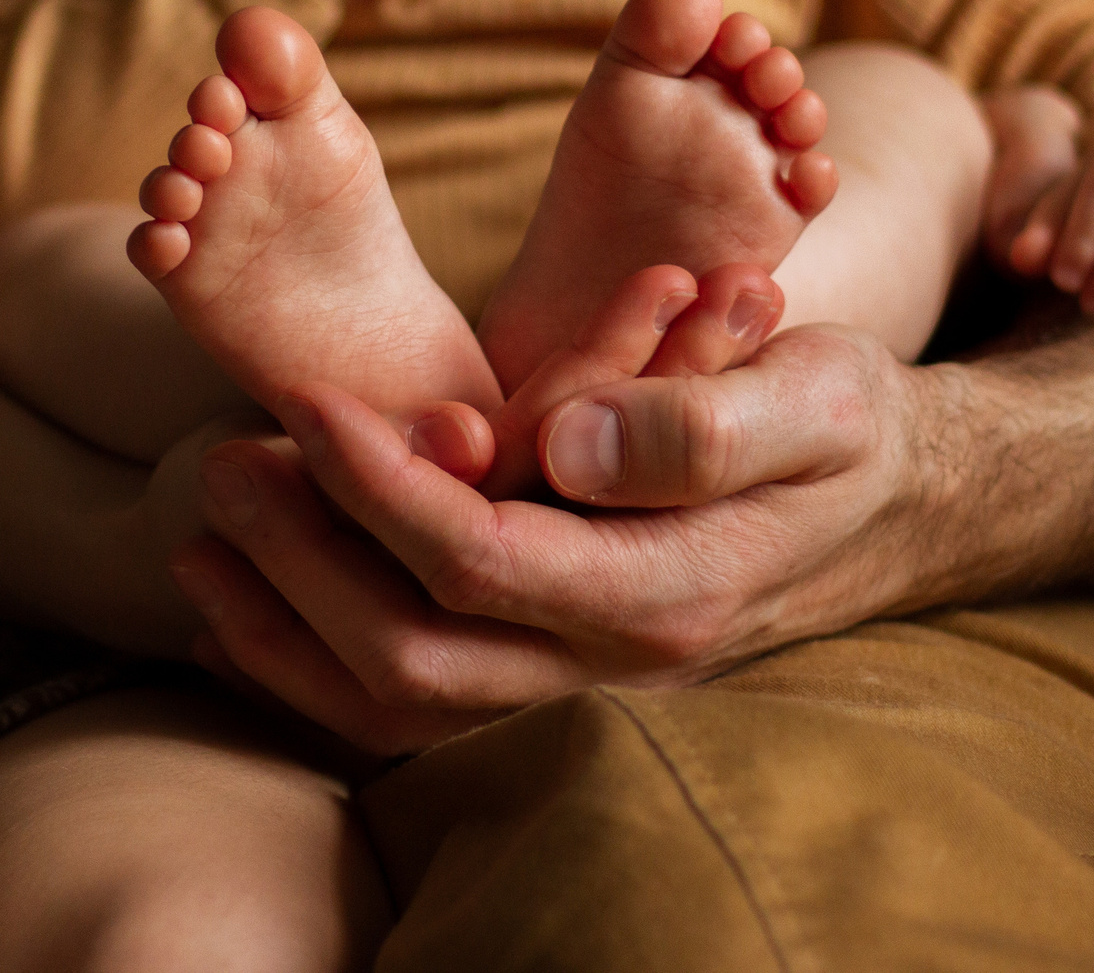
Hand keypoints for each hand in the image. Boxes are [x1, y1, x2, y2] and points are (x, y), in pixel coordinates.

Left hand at [168, 279, 933, 753]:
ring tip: (205, 526)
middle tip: (227, 460)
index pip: (482, 562)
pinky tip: (243, 596)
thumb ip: (701, 421)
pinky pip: (411, 700)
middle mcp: (612, 661)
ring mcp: (575, 675)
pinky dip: (312, 662)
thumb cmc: (845, 424)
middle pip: (416, 654)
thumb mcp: (813, 391)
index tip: (310, 406)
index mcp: (668, 591)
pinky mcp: (547, 660)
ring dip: (286, 623)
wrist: (887, 493)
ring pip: (399, 703)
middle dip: (302, 563)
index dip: (380, 490)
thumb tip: (563, 442)